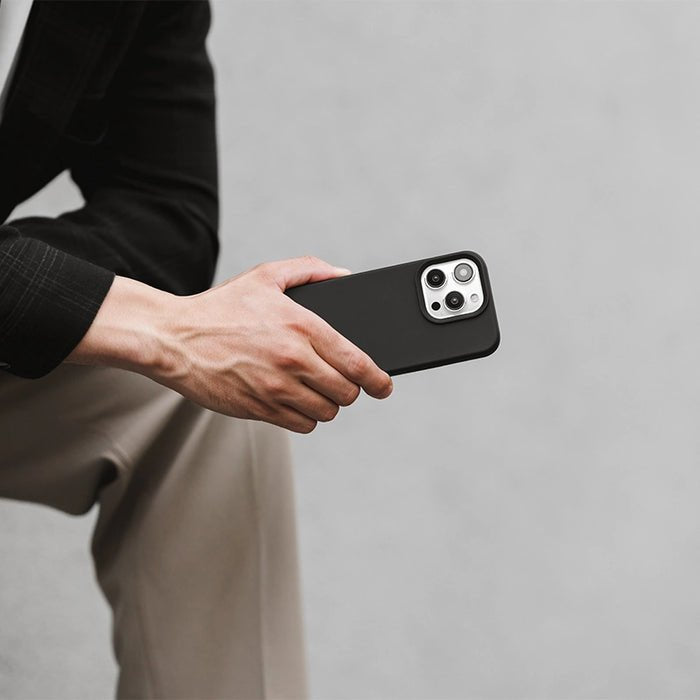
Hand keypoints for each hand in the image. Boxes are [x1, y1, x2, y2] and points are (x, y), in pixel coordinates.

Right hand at [68, 256, 392, 432]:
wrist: (173, 339)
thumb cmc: (219, 308)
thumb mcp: (266, 275)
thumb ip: (311, 270)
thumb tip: (345, 275)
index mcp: (302, 327)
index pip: (357, 363)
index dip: (378, 379)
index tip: (384, 386)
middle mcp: (293, 360)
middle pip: (346, 392)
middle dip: (350, 390)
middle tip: (342, 382)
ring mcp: (276, 389)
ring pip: (326, 411)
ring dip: (327, 404)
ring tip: (316, 390)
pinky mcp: (260, 409)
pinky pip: (302, 425)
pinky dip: (305, 417)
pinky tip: (295, 402)